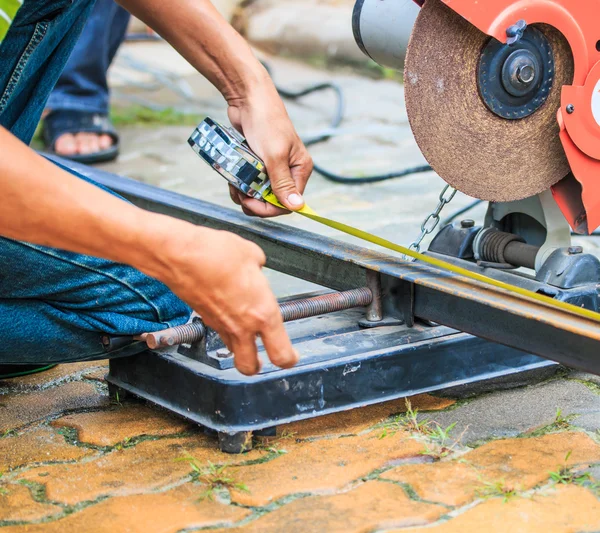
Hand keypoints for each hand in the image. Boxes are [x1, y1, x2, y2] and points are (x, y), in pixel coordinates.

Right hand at [162, 224, 297, 374]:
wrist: (180, 256)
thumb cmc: (215, 255)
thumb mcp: (251, 254)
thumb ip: (258, 266)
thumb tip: (255, 266)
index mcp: (262, 313)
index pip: (281, 353)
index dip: (289, 359)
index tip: (291, 357)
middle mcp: (241, 326)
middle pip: (250, 367)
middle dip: (257, 367)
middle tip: (263, 359)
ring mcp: (219, 324)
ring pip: (232, 349)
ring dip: (239, 347)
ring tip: (245, 334)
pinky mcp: (203, 317)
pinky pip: (218, 330)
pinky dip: (224, 327)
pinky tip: (226, 310)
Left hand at [227, 76, 312, 216]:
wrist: (248, 97)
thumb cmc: (266, 122)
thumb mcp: (274, 155)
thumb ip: (282, 182)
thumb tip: (297, 206)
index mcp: (300, 169)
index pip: (288, 202)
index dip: (269, 208)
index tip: (250, 203)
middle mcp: (289, 170)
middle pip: (272, 200)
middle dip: (254, 200)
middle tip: (238, 194)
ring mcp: (272, 167)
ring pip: (258, 192)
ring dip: (244, 193)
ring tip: (233, 184)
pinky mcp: (258, 162)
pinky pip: (249, 181)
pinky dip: (239, 183)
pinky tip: (231, 178)